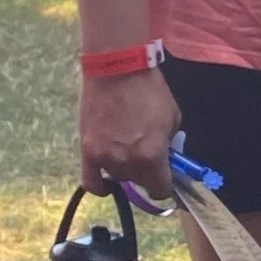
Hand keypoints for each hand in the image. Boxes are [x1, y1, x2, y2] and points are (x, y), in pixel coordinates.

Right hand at [82, 62, 176, 201]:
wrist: (117, 69)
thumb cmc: (149, 90)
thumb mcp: (173, 117)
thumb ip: (170, 144)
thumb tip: (167, 157)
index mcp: (152, 156)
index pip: (160, 191)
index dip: (165, 186)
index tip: (166, 179)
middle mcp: (128, 163)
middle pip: (139, 183)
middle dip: (146, 173)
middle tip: (146, 154)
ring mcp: (104, 158)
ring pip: (118, 178)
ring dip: (125, 169)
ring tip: (126, 150)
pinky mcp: (87, 151)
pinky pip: (91, 181)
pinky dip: (100, 185)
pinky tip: (106, 182)